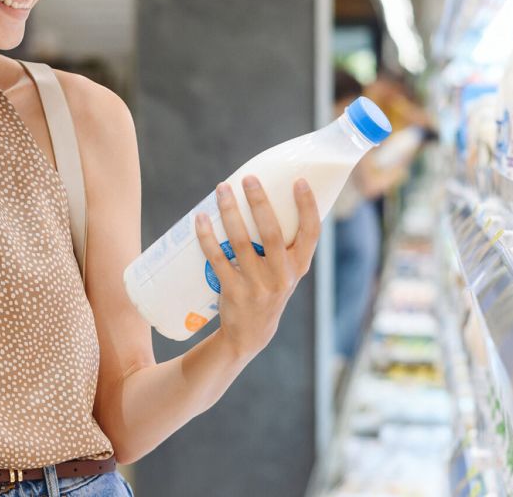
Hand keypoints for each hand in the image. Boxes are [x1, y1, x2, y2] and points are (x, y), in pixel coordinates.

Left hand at [196, 176, 321, 358]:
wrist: (250, 334)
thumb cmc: (268, 289)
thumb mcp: (285, 272)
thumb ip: (282, 245)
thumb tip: (263, 198)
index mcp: (299, 266)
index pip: (311, 233)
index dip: (308, 206)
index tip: (299, 181)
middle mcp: (282, 276)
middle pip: (272, 233)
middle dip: (260, 203)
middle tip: (248, 178)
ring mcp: (258, 286)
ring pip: (242, 242)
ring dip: (230, 212)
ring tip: (222, 189)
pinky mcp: (234, 292)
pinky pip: (218, 259)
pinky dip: (208, 237)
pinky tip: (201, 219)